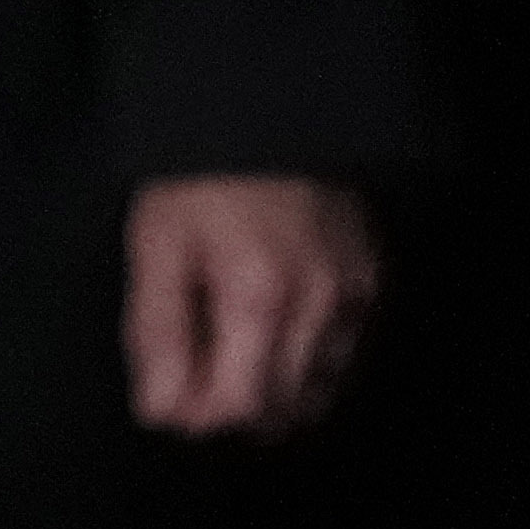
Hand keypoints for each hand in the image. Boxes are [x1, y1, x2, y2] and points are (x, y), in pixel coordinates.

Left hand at [122, 176, 378, 437]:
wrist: (268, 114)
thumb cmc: (204, 179)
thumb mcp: (157, 247)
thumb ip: (157, 336)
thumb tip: (163, 411)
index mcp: (258, 294)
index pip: (237, 407)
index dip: (197, 414)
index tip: (172, 391)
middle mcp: (318, 302)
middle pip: (278, 410)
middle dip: (229, 407)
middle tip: (196, 367)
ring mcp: (354, 294)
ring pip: (316, 394)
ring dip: (271, 394)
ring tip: (235, 353)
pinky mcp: (372, 283)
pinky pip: (344, 360)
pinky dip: (308, 367)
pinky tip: (276, 334)